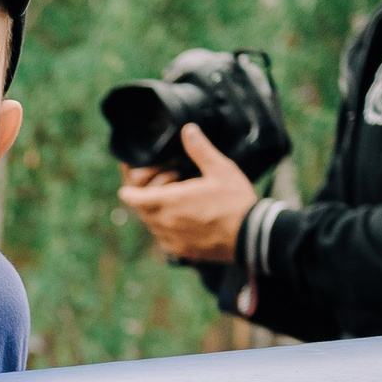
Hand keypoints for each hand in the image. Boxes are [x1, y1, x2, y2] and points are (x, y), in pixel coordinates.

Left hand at [114, 125, 256, 264]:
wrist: (252, 237)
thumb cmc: (236, 202)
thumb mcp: (220, 169)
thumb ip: (200, 150)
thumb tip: (188, 130)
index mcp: (171, 201)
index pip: (132, 198)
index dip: (129, 190)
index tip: (132, 184)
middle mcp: (166, 223)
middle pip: (140, 210)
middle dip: (146, 197)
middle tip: (168, 185)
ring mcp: (172, 240)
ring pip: (151, 225)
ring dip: (157, 212)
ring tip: (178, 200)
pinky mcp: (181, 251)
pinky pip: (163, 239)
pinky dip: (167, 227)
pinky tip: (185, 218)